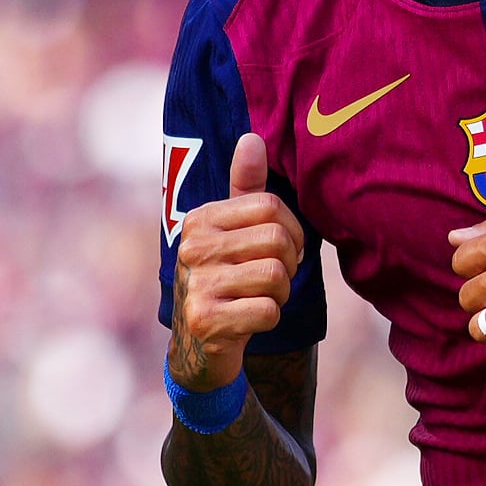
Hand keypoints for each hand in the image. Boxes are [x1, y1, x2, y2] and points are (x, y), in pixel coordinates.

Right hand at [169, 134, 303, 392]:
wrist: (198, 348)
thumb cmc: (225, 281)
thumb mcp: (233, 233)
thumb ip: (245, 188)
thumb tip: (252, 137)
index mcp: (201, 219)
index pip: (271, 206)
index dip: (293, 231)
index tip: (285, 250)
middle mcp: (193, 247)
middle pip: (277, 241)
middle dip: (288, 265)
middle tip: (272, 280)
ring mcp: (196, 284)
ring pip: (276, 277)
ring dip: (279, 294)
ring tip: (258, 298)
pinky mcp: (205, 320)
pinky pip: (268, 311)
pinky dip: (269, 319)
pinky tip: (249, 321)